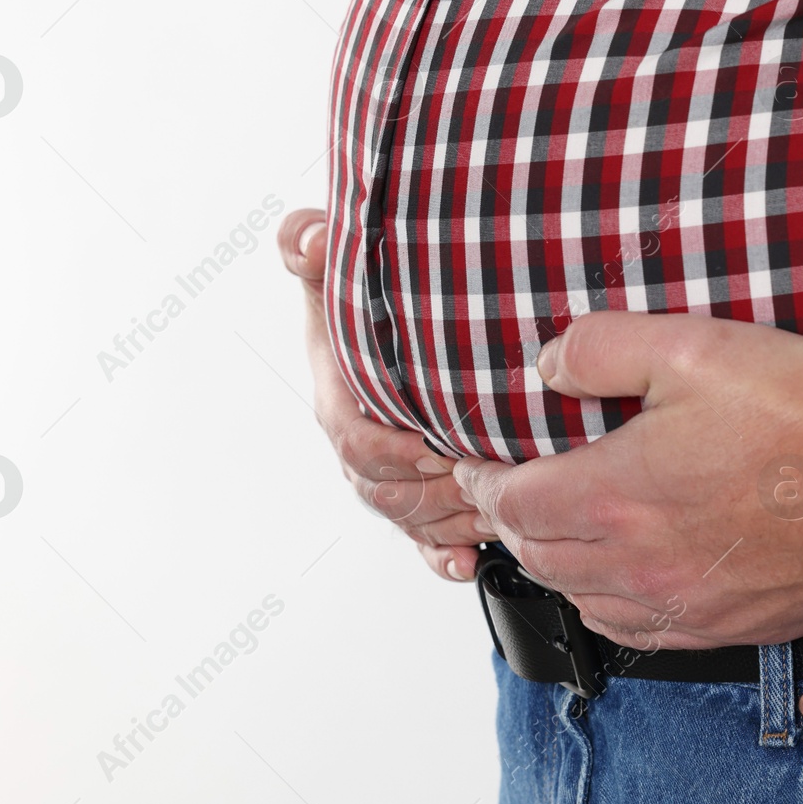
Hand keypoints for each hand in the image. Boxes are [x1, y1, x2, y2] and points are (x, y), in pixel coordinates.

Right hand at [277, 209, 496, 581]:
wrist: (388, 321)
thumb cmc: (359, 297)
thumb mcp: (331, 263)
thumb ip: (307, 246)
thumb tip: (310, 241)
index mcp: (339, 399)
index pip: (354, 440)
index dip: (389, 450)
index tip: (429, 446)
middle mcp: (361, 447)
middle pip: (388, 492)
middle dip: (434, 491)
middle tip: (481, 478)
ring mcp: (388, 477)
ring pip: (414, 519)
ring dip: (451, 520)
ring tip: (495, 510)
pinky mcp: (417, 495)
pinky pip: (424, 542)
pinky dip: (445, 558)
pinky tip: (468, 563)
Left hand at [453, 311, 802, 648]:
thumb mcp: (691, 345)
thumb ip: (601, 348)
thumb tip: (548, 362)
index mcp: (619, 496)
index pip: (513, 506)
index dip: (484, 483)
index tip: (479, 465)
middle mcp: (642, 564)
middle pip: (540, 558)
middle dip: (514, 523)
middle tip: (512, 492)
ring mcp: (687, 604)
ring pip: (585, 601)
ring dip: (560, 566)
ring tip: (562, 530)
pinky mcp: (730, 624)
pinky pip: (642, 633)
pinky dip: (611, 605)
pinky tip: (621, 581)